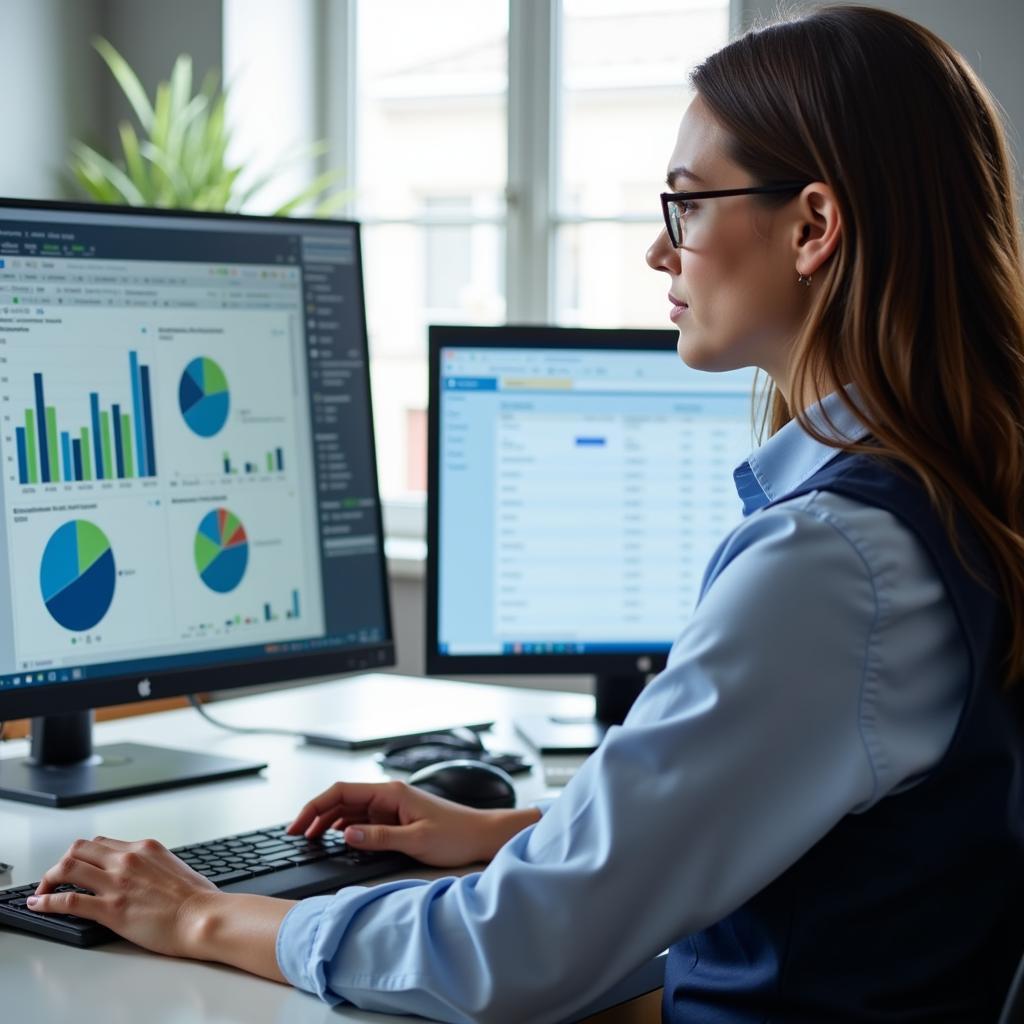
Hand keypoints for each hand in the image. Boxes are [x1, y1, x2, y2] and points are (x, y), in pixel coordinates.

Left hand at [28, 836, 221, 957]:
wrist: (203, 917)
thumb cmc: (198, 898)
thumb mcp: (176, 868)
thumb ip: (154, 866)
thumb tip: (147, 875)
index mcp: (145, 848)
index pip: (103, 842)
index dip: (85, 855)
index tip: (79, 866)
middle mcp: (128, 859)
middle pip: (80, 848)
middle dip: (62, 861)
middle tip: (56, 877)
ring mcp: (117, 882)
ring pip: (68, 867)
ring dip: (49, 878)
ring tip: (42, 890)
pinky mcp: (111, 909)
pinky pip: (68, 900)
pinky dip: (47, 901)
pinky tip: (39, 905)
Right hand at [289, 779, 540, 866]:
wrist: (483, 836)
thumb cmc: (456, 835)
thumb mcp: (416, 840)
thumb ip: (378, 838)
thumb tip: (345, 835)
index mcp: (391, 793)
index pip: (341, 791)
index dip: (314, 806)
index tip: (297, 824)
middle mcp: (388, 795)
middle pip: (341, 799)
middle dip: (315, 815)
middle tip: (296, 836)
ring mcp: (392, 806)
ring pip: (350, 810)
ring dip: (327, 822)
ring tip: (309, 839)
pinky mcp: (396, 818)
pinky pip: (363, 819)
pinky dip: (345, 828)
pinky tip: (335, 839)